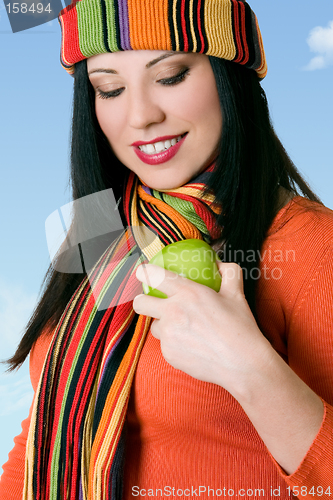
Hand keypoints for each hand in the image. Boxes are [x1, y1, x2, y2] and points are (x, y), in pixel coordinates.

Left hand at [133, 262, 272, 399]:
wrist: (243, 365)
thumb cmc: (241, 329)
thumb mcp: (237, 294)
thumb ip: (227, 272)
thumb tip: (217, 263)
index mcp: (188, 293)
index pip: (154, 276)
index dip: (144, 272)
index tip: (143, 273)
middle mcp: (173, 313)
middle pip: (140, 303)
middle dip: (143, 301)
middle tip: (152, 302)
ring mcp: (169, 336)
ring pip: (154, 326)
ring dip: (163, 324)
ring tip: (183, 328)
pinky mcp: (169, 354)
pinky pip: (165, 344)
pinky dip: (174, 343)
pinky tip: (192, 345)